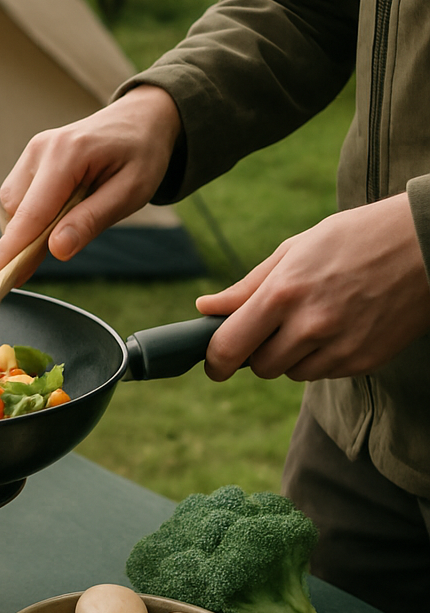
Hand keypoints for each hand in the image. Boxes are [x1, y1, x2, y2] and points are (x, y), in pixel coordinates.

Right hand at [0, 86, 182, 280]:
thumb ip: (91, 221)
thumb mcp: (131, 192)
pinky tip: (60, 212)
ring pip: (13, 206)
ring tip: (69, 224)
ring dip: (30, 227)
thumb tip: (56, 250)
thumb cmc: (141, 154)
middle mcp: (41, 149)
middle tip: (58, 253)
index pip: (30, 213)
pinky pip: (19, 196)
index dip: (11, 250)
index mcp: (68, 154)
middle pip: (16, 212)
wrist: (142, 118)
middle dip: (26, 241)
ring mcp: (33, 152)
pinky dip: (32, 215)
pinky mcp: (31, 159)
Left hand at [197, 193, 429, 380]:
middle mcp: (309, 325)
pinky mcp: (363, 361)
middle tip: (275, 326)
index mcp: (283, 293)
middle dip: (258, 352)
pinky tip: (340, 326)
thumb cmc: (354, 239)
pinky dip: (321, 357)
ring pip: (290, 373)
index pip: (228, 347)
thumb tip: (206, 308)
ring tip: (315, 319)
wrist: (426, 244)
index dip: (215, 361)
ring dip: (291, 355)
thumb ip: (247, 286)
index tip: (214, 363)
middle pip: (258, 367)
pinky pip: (323, 373)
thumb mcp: (295, 250)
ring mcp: (338, 347)